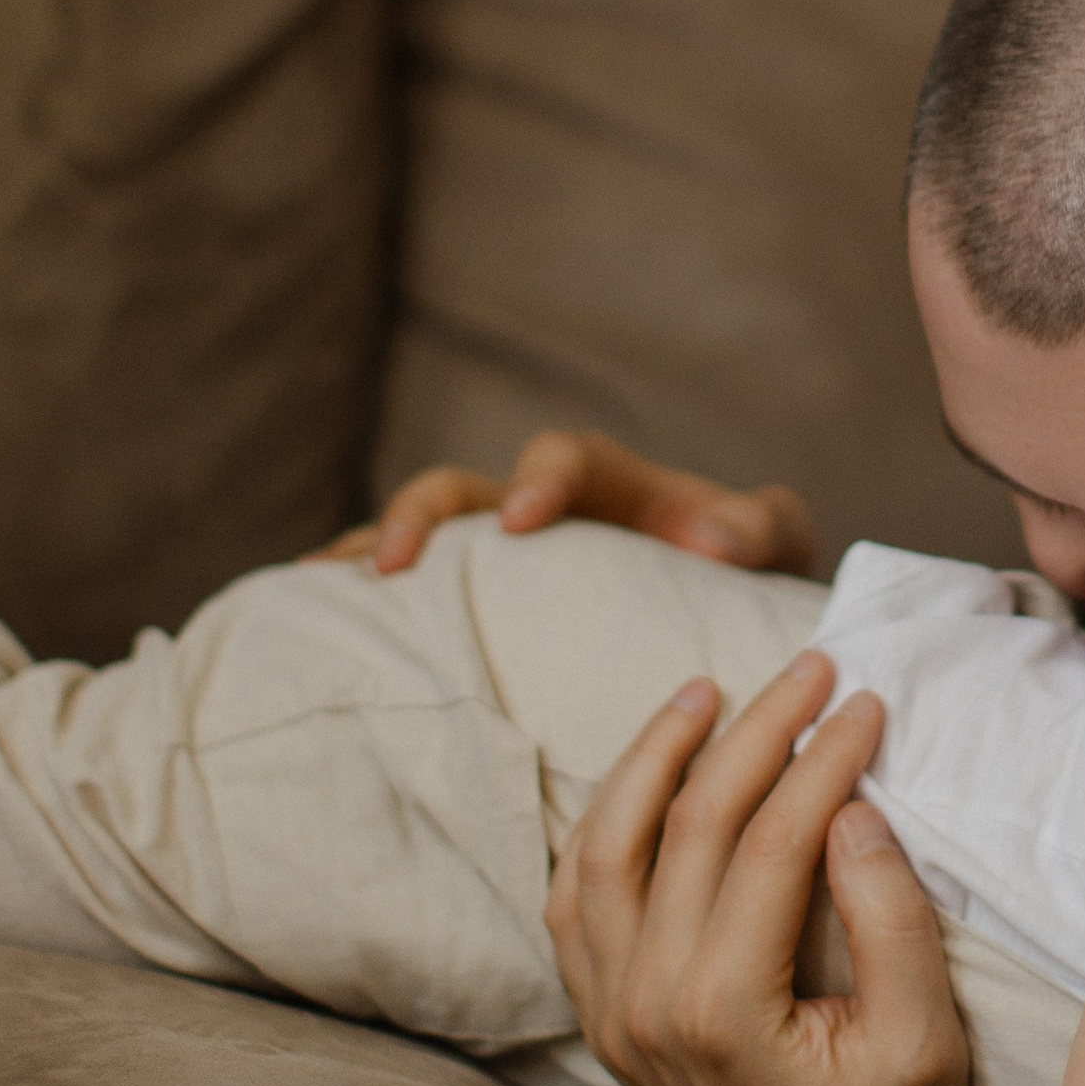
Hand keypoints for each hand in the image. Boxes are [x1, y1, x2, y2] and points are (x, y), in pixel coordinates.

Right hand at [317, 429, 817, 577]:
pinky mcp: (478, 605)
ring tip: (320, 590)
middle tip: (395, 563)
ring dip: (370, 553)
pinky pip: (412, 597)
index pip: (565, 459)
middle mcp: (541, 511)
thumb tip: (709, 540)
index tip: (524, 519)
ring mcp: (499, 559)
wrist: (728, 611)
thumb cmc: (750, 570)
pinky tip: (310, 625)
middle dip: (424, 515)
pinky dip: (360, 602)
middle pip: (463, 488)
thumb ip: (758, 528)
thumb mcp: (774, 545)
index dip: (540, 478)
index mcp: (612, 484)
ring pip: (420, 538)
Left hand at [546, 649, 985, 1085]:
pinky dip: (601, 829)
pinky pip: (576, 903)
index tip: (869, 699)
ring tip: (704, 693)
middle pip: (689, 826)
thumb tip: (853, 809)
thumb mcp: (925, 1043)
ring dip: (652, 760)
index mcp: (723, 1013)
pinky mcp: (607, 1021)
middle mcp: (647, 1007)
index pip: (769, 841)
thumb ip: (891, 924)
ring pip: (605, 850)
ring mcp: (614, 1015)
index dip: (822, 757)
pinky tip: (642, 780)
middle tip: (811, 669)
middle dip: (753, 732)